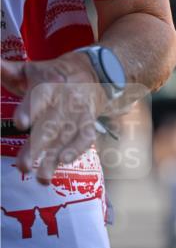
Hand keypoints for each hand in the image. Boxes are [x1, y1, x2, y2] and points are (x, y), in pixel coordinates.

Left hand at [1, 53, 107, 183]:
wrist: (93, 71)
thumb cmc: (53, 74)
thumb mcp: (32, 69)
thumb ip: (10, 71)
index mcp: (47, 86)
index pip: (38, 98)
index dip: (29, 110)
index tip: (20, 124)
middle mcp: (62, 102)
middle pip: (49, 126)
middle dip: (36, 147)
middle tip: (23, 166)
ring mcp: (77, 114)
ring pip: (65, 138)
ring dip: (54, 158)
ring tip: (42, 178)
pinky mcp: (88, 122)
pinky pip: (85, 137)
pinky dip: (78, 150)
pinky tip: (65, 162)